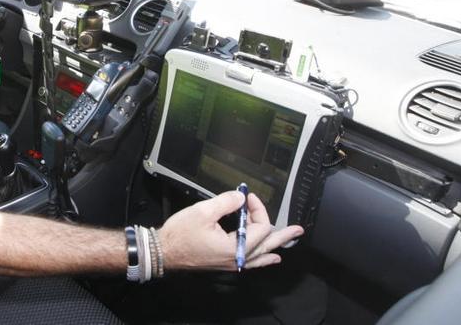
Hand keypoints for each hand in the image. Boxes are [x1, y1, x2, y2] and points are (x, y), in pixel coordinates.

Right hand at [158, 191, 303, 271]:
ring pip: (260, 255)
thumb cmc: (180, 234)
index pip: (259, 227)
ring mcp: (231, 263)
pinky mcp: (224, 263)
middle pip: (266, 245)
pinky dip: (262, 258)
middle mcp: (236, 258)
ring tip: (287, 241)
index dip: (257, 209)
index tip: (247, 197)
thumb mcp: (203, 211)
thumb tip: (240, 198)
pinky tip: (269, 258)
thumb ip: (226, 202)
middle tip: (297, 230)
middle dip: (282, 234)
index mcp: (234, 247)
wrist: (163, 251)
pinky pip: (251, 262)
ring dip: (274, 244)